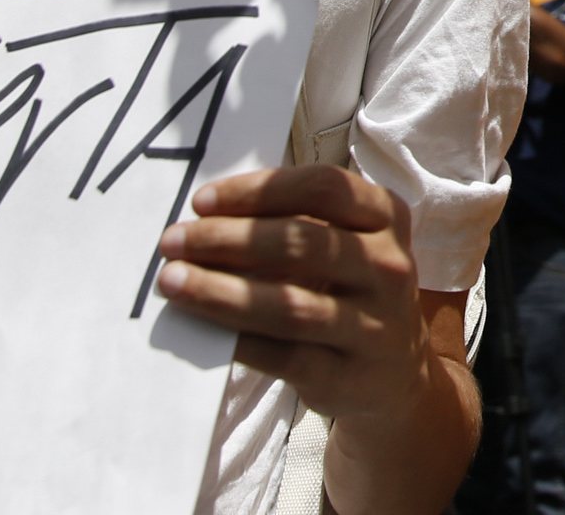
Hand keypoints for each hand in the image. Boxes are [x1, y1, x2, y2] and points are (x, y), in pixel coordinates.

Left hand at [157, 164, 432, 418]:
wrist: (392, 374)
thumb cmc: (350, 290)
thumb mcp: (346, 245)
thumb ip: (295, 225)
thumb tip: (207, 219)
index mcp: (386, 218)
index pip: (323, 188)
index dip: (258, 191)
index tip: (202, 201)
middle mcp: (388, 266)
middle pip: (302, 242)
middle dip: (226, 238)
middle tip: (172, 241)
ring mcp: (373, 324)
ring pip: (288, 304)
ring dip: (220, 291)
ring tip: (172, 281)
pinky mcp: (346, 375)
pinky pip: (282, 356)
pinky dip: (236, 339)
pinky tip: (199, 328)